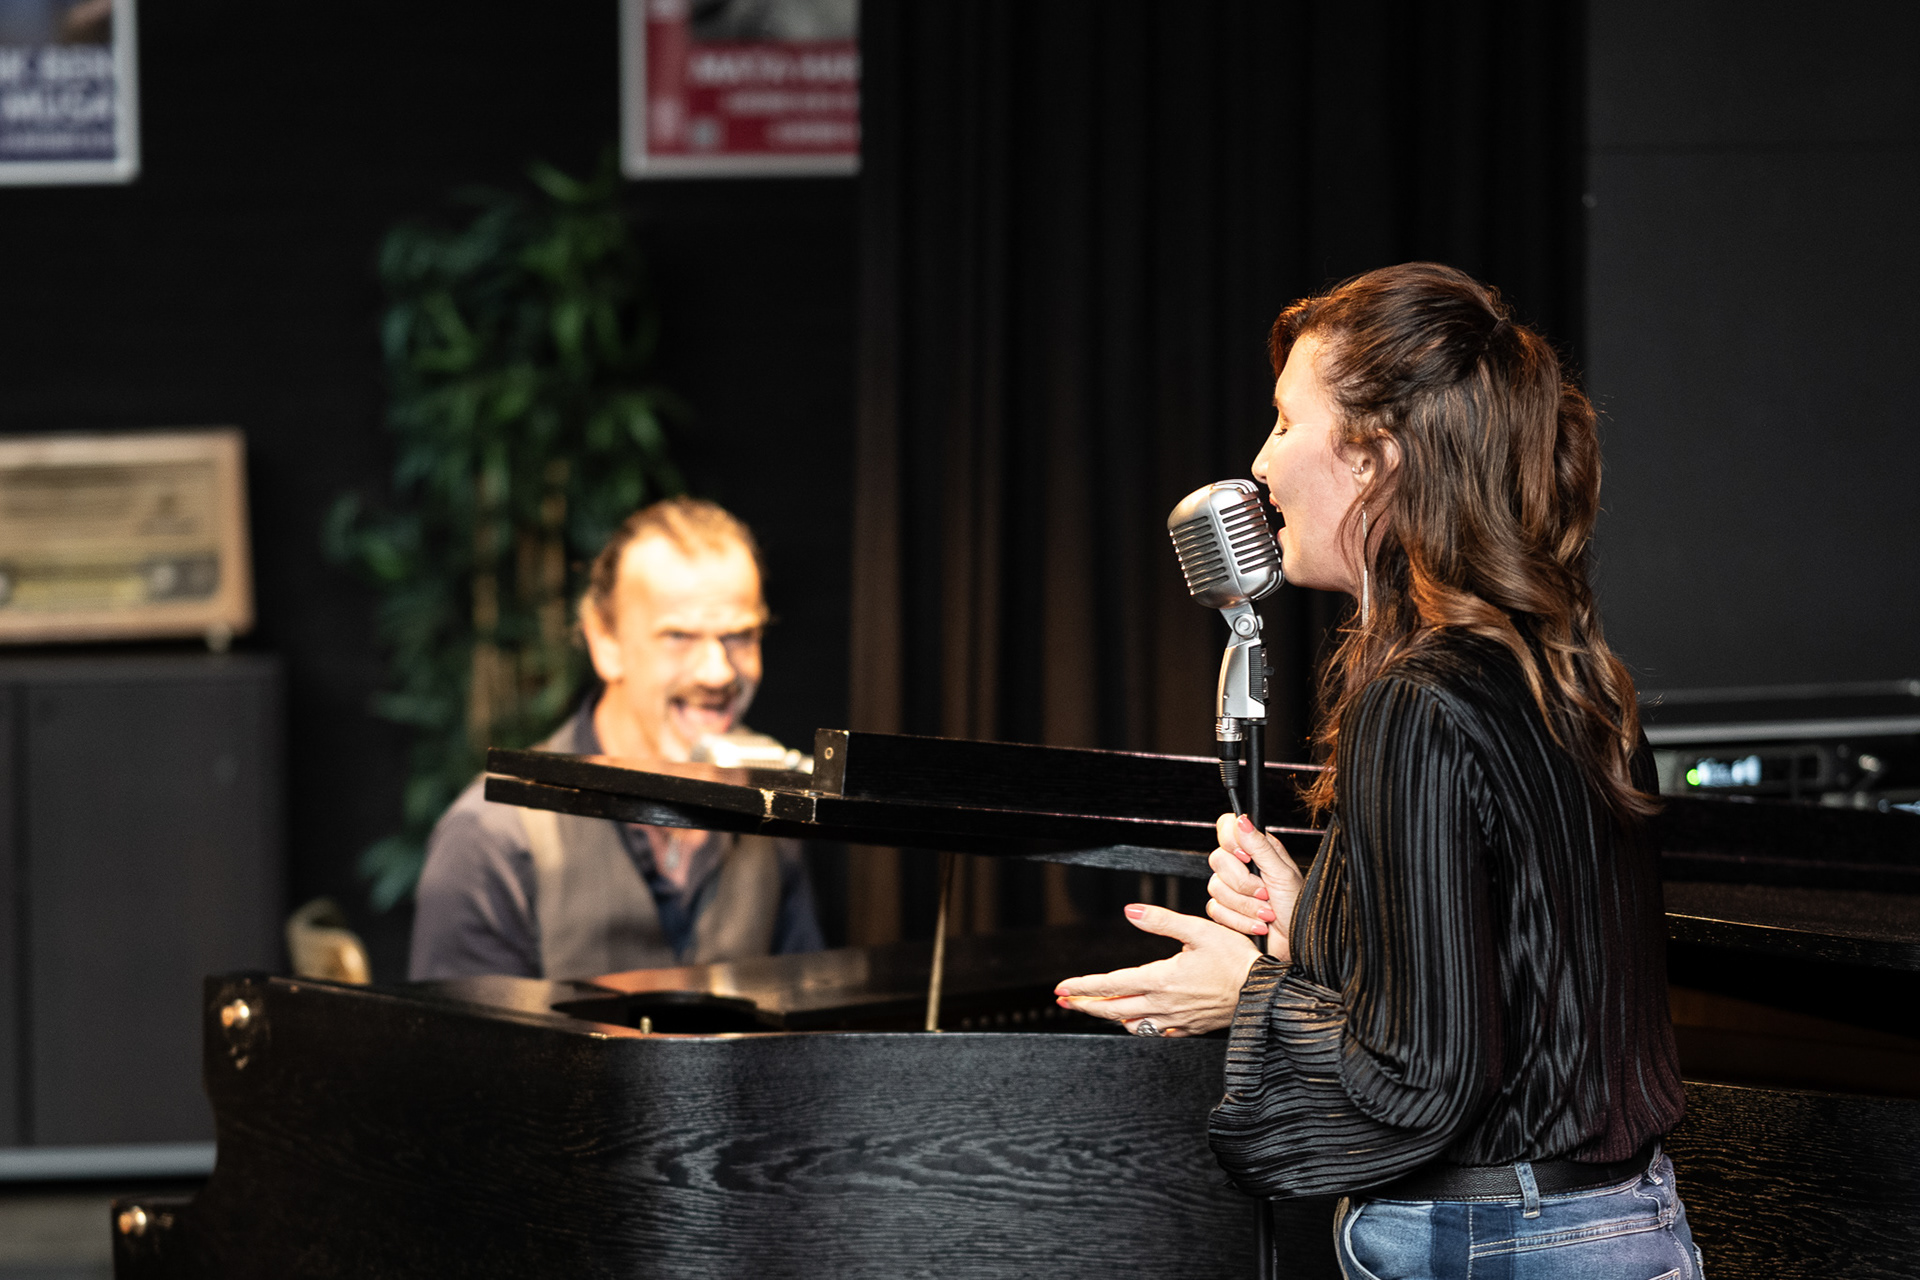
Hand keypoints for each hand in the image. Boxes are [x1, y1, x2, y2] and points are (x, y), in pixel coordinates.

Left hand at [1052, 904, 1260, 1036]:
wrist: (1265, 994)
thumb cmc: (1237, 959)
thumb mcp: (1198, 930)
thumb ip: (1160, 921)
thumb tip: (1130, 910)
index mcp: (1161, 979)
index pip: (1110, 985)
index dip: (1082, 986)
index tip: (1062, 987)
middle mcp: (1163, 1004)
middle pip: (1113, 1010)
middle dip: (1085, 1005)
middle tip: (1064, 1001)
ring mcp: (1176, 1020)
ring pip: (1131, 1024)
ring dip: (1108, 1017)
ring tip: (1094, 1008)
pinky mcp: (1189, 1028)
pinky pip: (1154, 1032)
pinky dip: (1137, 1026)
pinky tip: (1135, 1020)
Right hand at [1206, 813, 1303, 963]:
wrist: (1297, 944)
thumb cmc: (1300, 909)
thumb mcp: (1283, 873)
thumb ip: (1260, 846)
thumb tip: (1242, 820)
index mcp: (1257, 850)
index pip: (1227, 827)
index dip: (1231, 842)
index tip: (1247, 857)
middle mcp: (1243, 866)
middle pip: (1218, 859)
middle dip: (1244, 883)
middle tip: (1265, 892)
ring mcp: (1232, 890)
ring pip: (1215, 887)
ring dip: (1245, 905)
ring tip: (1266, 912)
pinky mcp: (1226, 912)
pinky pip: (1215, 910)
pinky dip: (1239, 920)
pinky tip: (1257, 924)